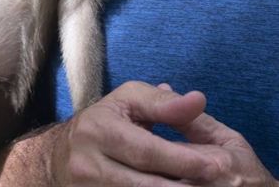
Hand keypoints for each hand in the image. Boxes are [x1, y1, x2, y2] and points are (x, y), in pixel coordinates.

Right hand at [50, 81, 278, 186]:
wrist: (62, 156)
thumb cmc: (106, 121)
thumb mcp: (130, 100)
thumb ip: (164, 102)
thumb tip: (198, 101)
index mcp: (98, 129)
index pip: (147, 150)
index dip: (183, 159)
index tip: (216, 164)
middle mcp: (87, 164)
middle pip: (144, 184)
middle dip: (183, 185)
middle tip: (216, 182)